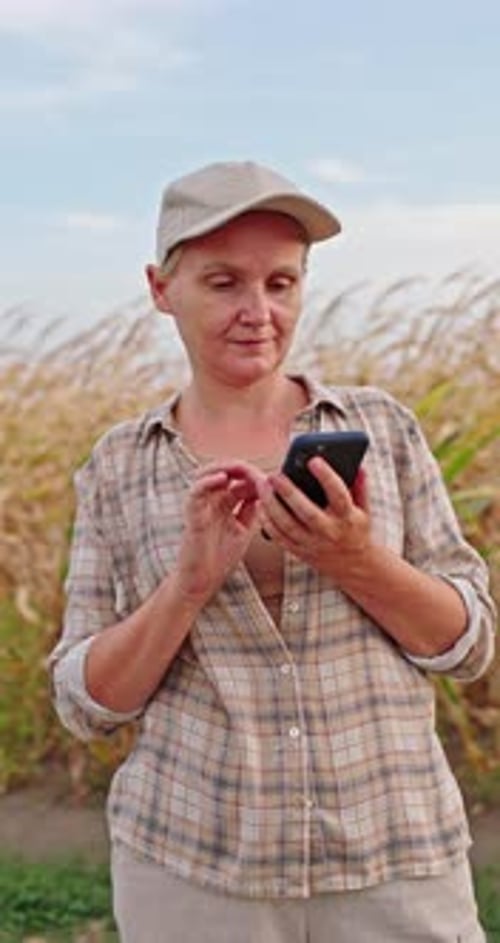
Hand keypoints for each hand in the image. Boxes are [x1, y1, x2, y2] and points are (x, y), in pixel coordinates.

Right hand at [173, 461, 264, 604]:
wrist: (202, 582)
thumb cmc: (219, 559)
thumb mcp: (244, 530)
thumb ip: (253, 511)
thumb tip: (268, 493)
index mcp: (224, 504)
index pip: (239, 480)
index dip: (254, 477)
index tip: (270, 481)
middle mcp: (211, 502)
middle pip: (224, 472)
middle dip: (242, 469)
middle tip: (257, 472)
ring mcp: (200, 506)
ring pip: (207, 474)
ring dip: (224, 467)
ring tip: (240, 468)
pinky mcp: (192, 515)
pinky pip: (196, 492)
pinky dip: (207, 481)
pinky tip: (222, 478)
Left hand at [259, 457, 371, 583]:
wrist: (354, 566)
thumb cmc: (356, 530)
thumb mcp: (364, 509)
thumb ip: (360, 486)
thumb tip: (358, 465)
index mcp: (348, 518)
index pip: (339, 495)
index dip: (327, 477)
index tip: (314, 460)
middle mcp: (330, 532)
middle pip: (307, 512)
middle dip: (289, 493)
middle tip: (275, 475)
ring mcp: (313, 544)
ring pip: (287, 525)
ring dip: (272, 505)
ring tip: (262, 485)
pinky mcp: (299, 552)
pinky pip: (279, 537)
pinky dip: (267, 522)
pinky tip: (260, 505)